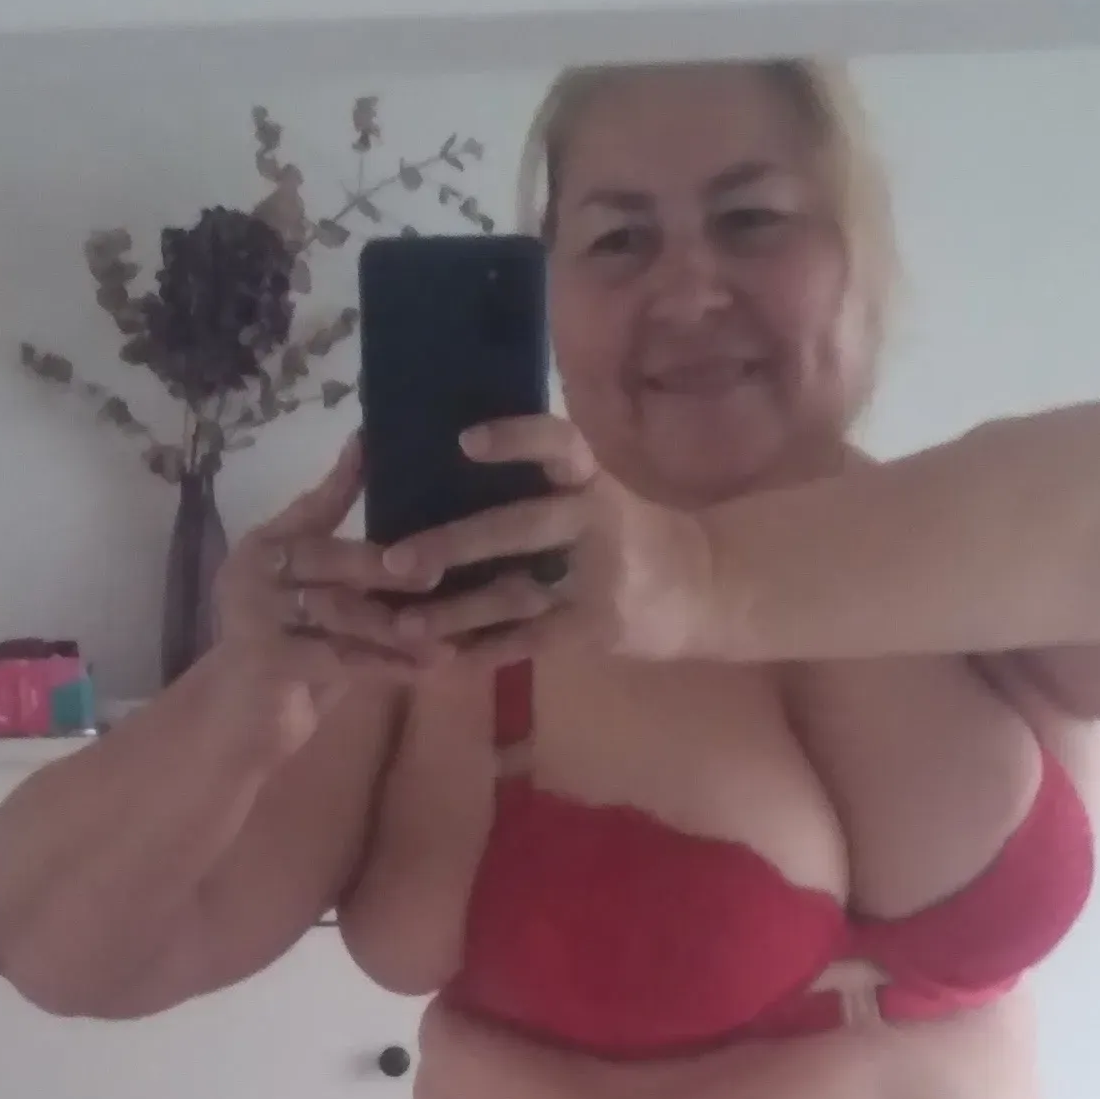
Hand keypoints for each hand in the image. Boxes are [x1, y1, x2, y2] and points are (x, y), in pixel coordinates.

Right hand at [208, 438, 430, 710]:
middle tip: (438, 569)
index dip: (342, 477)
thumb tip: (414, 530)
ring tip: (445, 633)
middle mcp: (251, 572)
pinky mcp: (264, 659)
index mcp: (265, 548)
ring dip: (394, 624)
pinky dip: (385, 664)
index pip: (310, 506)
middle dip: (383, 564)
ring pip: (337, 609)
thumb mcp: (323, 604)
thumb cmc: (293, 658)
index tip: (373, 444)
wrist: (240, 725)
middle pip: (325, 556)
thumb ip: (350, 564)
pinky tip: (426, 667)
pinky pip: (337, 657)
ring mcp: (253, 614)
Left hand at [365, 418, 720, 667]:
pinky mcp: (596, 630)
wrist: (703, 588)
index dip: (515, 439)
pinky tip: (441, 659)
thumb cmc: (629, 532)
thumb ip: (544, 484)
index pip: (558, 445)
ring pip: (516, 596)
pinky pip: (531, 642)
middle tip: (397, 560)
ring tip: (402, 624)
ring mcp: (597, 581)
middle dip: (455, 545)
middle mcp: (595, 524)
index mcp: (592, 481)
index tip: (463, 441)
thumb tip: (447, 466)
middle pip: (520, 529)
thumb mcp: (598, 493)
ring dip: (456, 613)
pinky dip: (485, 652)